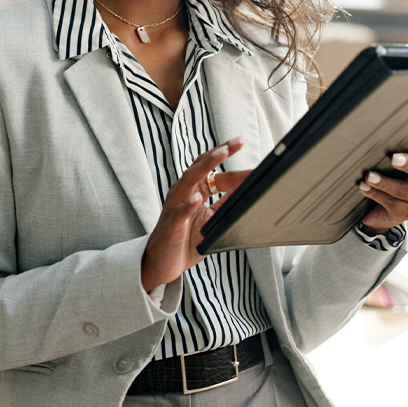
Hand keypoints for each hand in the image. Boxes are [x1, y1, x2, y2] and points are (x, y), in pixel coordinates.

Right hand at [141, 136, 250, 292]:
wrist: (160, 265)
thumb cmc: (184, 241)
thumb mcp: (211, 219)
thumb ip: (225, 203)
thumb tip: (247, 189)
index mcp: (193, 190)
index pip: (213, 170)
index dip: (230, 161)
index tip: (245, 146)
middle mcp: (182, 193)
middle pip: (201, 167)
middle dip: (219, 152)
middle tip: (237, 141)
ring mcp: (175, 207)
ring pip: (189, 181)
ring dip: (206, 166)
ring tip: (222, 154)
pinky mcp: (170, 225)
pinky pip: (179, 213)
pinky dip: (188, 205)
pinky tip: (198, 198)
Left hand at [358, 143, 407, 234]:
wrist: (378, 209)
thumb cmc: (389, 175)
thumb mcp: (395, 162)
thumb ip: (396, 150)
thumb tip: (380, 136)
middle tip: (393, 159)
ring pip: (405, 190)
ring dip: (385, 182)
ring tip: (369, 176)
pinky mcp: (406, 212)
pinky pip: (391, 202)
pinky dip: (375, 193)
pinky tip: (364, 187)